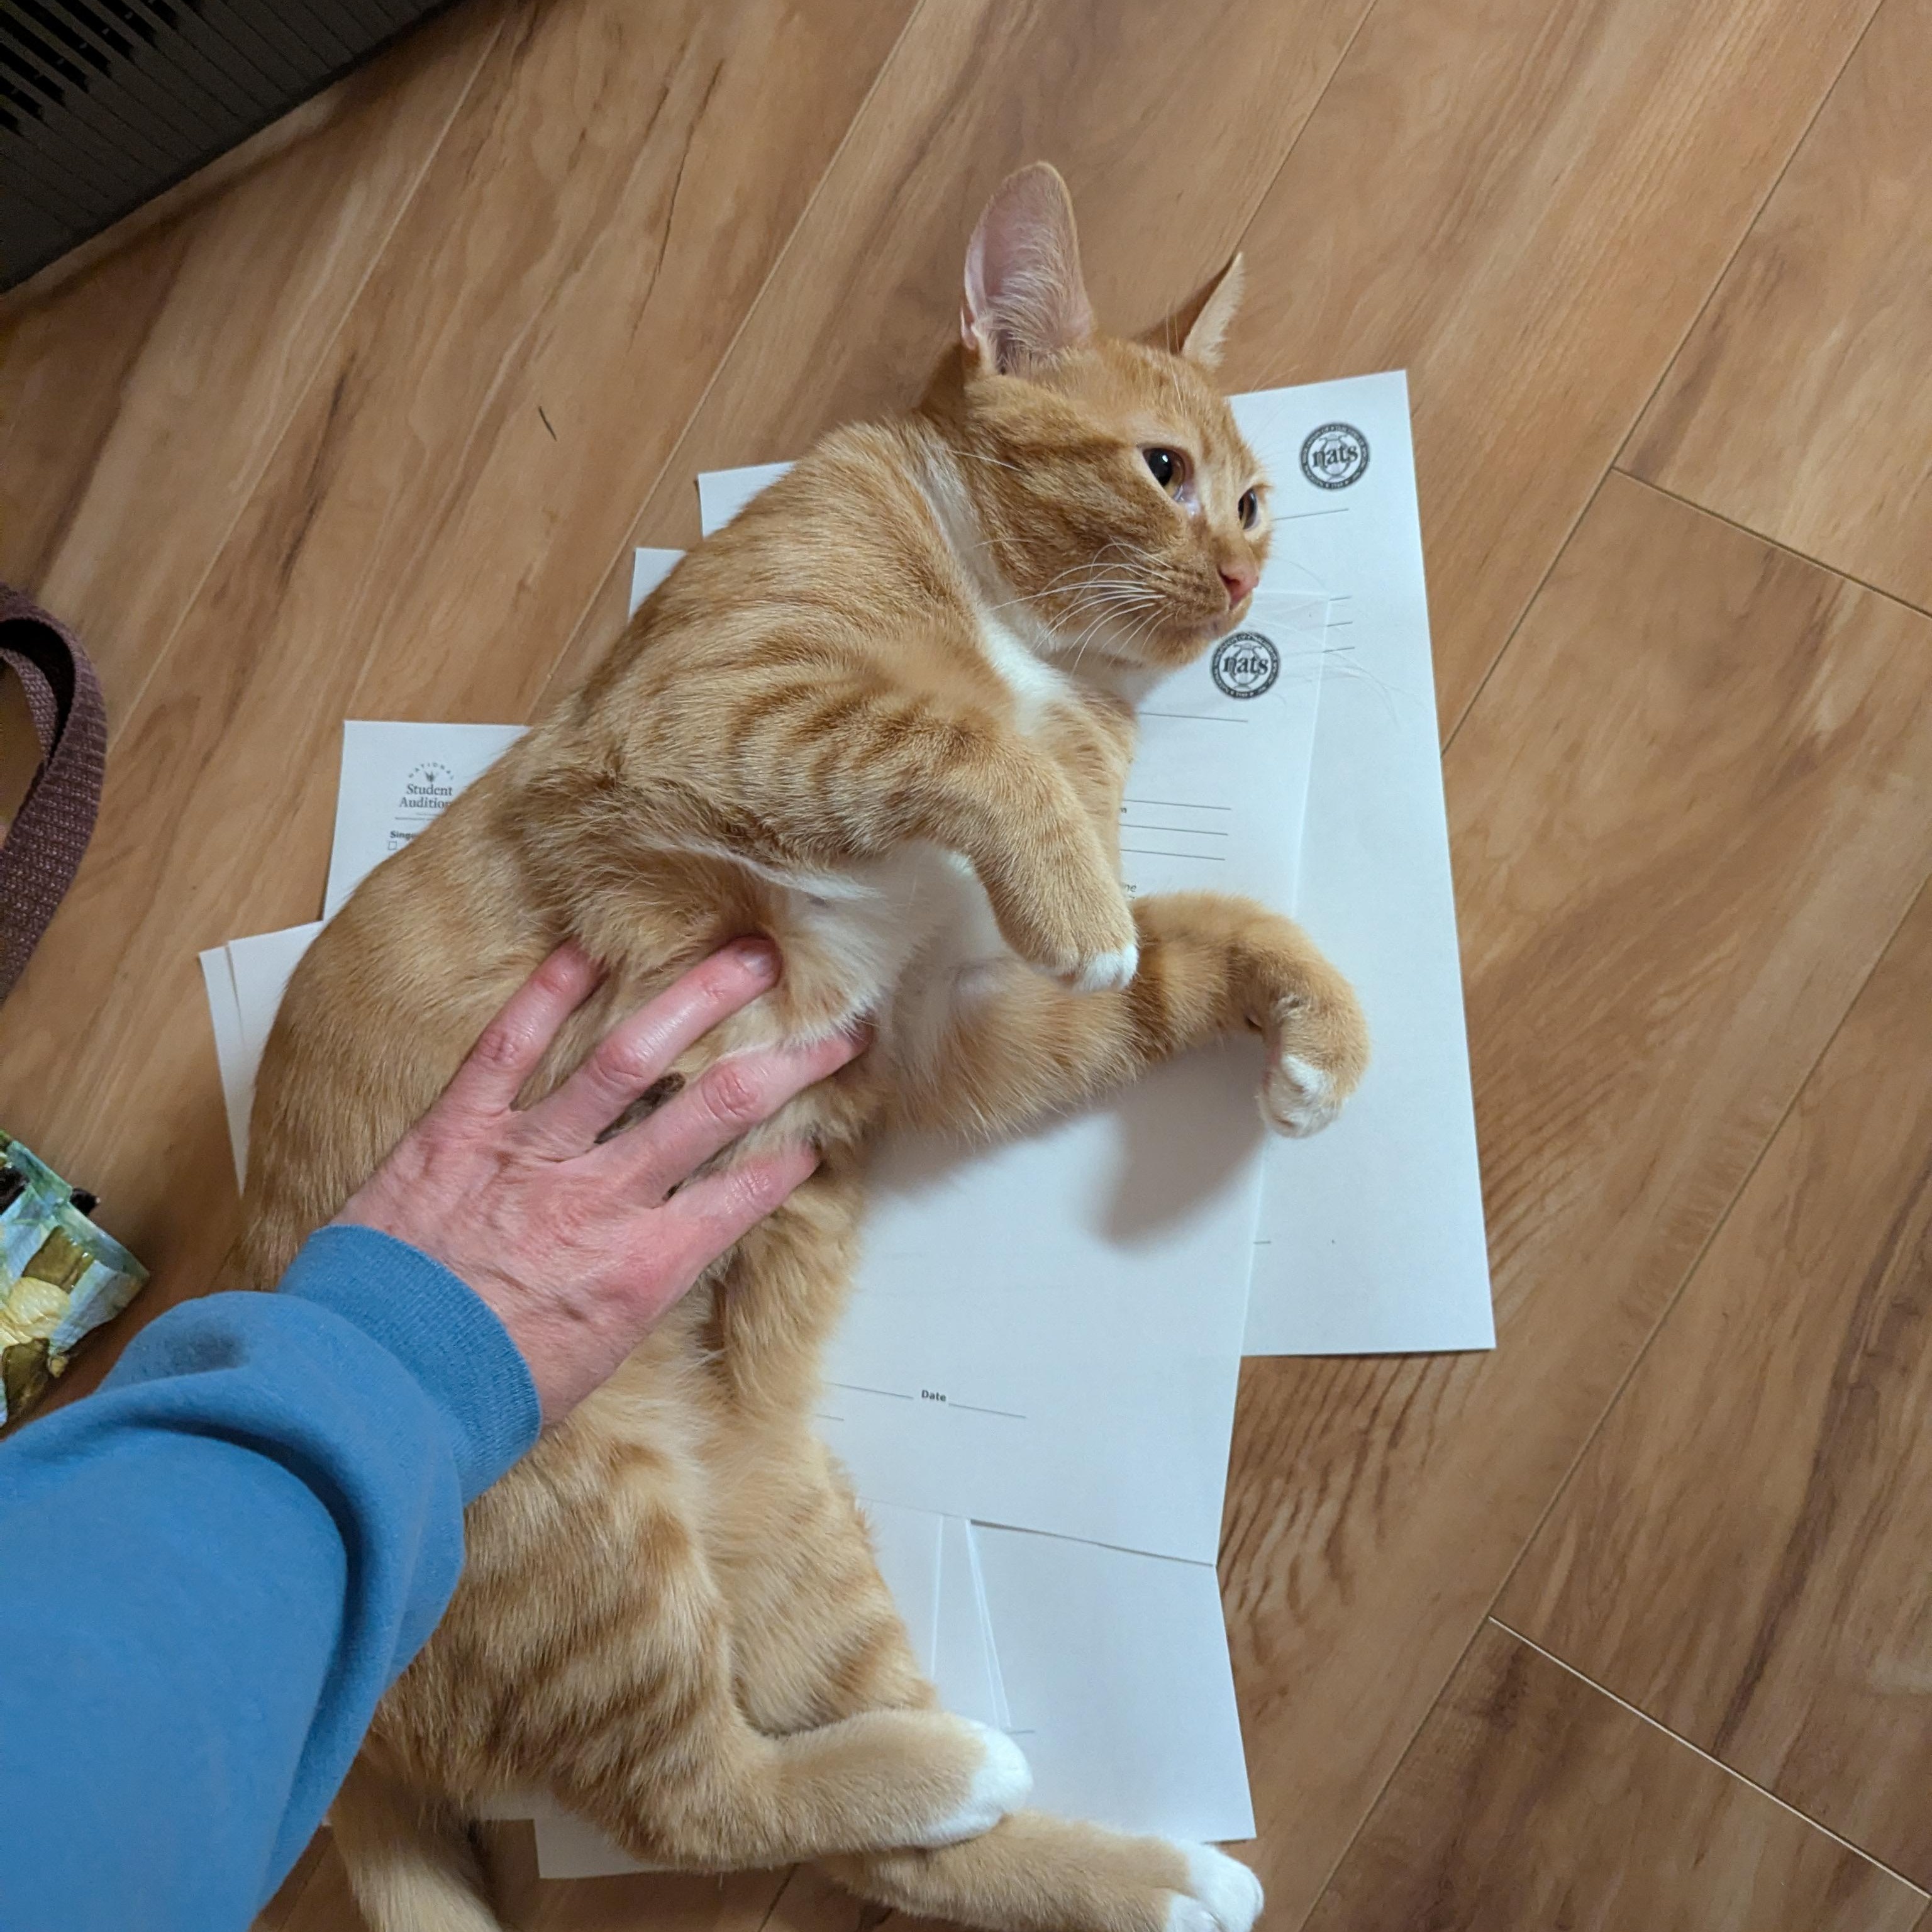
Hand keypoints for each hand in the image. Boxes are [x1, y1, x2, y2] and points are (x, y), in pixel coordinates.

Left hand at [333, 938, 859, 1421]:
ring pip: (631, 1059)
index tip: (814, 1140)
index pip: (741, 1196)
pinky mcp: (458, 1132)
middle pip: (716, 1110)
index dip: (787, 1163)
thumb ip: (627, 1299)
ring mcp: (530, 1156)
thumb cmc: (476, 1398)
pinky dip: (546, 995)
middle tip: (832, 1029)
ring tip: (748, 960)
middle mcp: (599, 1200)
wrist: (372, 1397)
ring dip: (697, 1000)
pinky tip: (586, 952)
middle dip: (786, 1063)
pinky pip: (507, 1048)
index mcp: (639, 1269)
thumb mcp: (587, 1363)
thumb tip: (649, 1263)